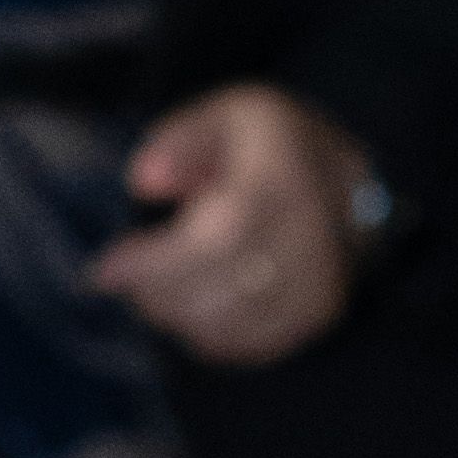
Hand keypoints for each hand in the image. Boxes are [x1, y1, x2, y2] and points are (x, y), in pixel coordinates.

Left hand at [100, 82, 375, 368]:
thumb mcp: (226, 114)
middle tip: (127, 281)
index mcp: (284, 180)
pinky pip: (253, 343)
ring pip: (234, 324)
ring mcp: (321, 282)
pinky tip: (190, 312)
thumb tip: (145, 183)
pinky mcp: (320, 313)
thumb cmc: (274, 144)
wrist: (351, 179)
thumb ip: (180, 140)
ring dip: (179, 317)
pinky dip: (211, 336)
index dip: (156, 263)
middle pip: (221, 289)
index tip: (107, 268)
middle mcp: (311, 238)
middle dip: (158, 293)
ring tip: (154, 293)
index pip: (216, 238)